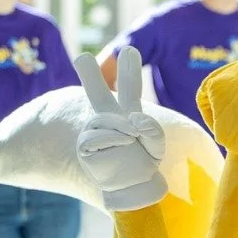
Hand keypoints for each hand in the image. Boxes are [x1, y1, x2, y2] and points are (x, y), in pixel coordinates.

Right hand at [74, 47, 166, 211]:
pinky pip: (95, 135)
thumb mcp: (155, 145)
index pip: (127, 89)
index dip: (128, 70)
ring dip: (118, 119)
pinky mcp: (86, 146)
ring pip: (103, 115)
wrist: (133, 189)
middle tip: (82, 56)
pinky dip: (112, 137)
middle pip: (98, 93)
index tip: (129, 49)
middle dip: (89, 74)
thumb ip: (151, 130)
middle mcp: (111, 119)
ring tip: (127, 127)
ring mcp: (97, 131)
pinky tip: (123, 141)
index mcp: (128, 114)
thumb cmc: (144, 164)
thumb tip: (134, 120)